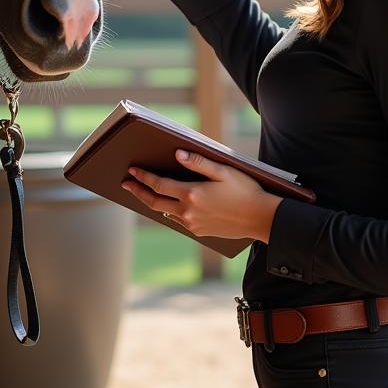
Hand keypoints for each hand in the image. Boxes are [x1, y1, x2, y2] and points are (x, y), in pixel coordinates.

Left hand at [121, 149, 281, 242]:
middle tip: (126, 183)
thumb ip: (199, 163)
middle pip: (154, 201)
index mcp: (192, 194)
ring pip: (164, 212)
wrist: (261, 219)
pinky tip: (166, 204)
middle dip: (138, 191)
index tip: (131, 171)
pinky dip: (167, 211)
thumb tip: (177, 155)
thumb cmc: (246, 191)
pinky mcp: (200, 232)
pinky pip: (177, 220)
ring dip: (151, 202)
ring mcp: (193, 224)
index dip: (143, 177)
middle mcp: (188, 212)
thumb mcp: (224, 171)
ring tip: (143, 192)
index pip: (159, 185)